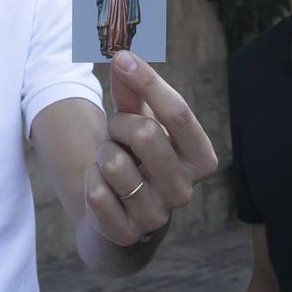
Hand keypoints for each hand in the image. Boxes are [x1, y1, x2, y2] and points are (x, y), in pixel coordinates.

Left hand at [85, 50, 218, 245]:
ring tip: (110, 162)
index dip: (149, 82)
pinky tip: (102, 187)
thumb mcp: (137, 121)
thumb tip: (123, 57)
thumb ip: (133, 92)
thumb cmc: (135, 158)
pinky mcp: (127, 234)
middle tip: (117, 134)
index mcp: (200, 157)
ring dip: (102, 153)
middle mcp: (185, 189)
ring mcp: (158, 216)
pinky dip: (90, 181)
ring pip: (114, 162)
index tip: (122, 58)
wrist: (119, 216)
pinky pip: (97, 193)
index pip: (179, 113)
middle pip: (146, 133)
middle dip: (119, 125)